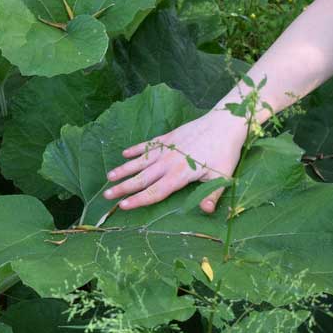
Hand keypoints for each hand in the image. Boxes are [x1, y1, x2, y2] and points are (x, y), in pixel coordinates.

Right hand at [103, 109, 248, 212]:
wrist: (225, 122)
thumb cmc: (225, 151)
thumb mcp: (222, 175)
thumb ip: (212, 194)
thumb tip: (206, 211)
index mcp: (180, 174)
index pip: (155, 191)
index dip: (138, 200)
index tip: (123, 206)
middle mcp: (168, 162)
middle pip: (142, 178)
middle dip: (123, 187)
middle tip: (107, 195)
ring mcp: (167, 148)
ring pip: (141, 161)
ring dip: (124, 169)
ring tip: (109, 176)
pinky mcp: (169, 137)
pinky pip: (148, 144)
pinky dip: (136, 149)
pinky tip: (124, 153)